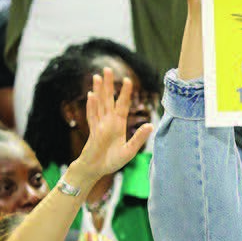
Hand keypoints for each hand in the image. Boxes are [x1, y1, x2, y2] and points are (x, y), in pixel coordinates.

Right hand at [77, 67, 152, 182]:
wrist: (95, 170)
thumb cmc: (111, 162)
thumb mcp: (129, 151)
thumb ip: (139, 139)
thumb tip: (150, 125)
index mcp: (118, 125)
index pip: (122, 105)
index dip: (125, 93)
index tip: (128, 80)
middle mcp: (108, 122)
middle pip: (108, 100)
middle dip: (108, 85)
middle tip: (107, 69)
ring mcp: (99, 125)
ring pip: (99, 104)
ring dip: (98, 90)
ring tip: (97, 76)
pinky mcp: (92, 132)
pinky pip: (92, 116)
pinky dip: (92, 106)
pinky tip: (91, 95)